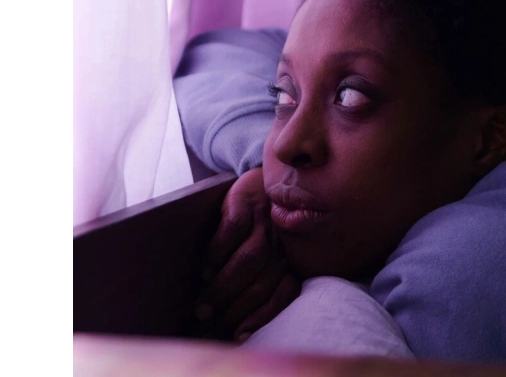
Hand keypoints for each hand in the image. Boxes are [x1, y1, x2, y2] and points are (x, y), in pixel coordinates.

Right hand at [195, 167, 300, 341]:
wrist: (265, 180)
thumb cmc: (266, 228)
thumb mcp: (274, 253)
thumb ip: (267, 282)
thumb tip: (241, 328)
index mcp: (291, 260)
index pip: (282, 295)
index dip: (260, 318)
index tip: (237, 336)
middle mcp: (281, 244)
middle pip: (260, 282)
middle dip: (233, 306)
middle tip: (208, 320)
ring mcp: (265, 222)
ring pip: (248, 260)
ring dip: (224, 285)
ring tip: (203, 303)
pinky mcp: (246, 202)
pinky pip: (234, 230)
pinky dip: (219, 252)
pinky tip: (206, 268)